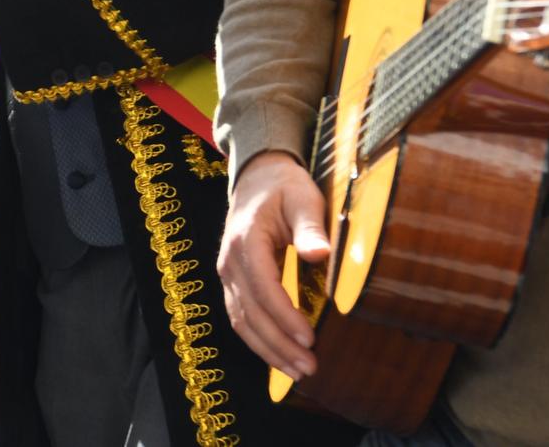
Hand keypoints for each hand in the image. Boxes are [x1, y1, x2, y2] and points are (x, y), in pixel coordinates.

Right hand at [217, 150, 328, 380]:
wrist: (258, 177)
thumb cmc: (284, 187)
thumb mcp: (303, 199)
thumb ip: (310, 228)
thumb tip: (320, 255)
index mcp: (246, 241)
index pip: (264, 289)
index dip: (286, 317)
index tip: (311, 339)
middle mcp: (229, 260)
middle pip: (250, 312)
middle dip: (279, 345)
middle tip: (310, 367)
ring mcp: (227, 272)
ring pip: (241, 320)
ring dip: (267, 350)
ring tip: (297, 371)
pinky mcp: (232, 280)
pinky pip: (240, 316)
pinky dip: (258, 341)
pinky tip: (279, 357)